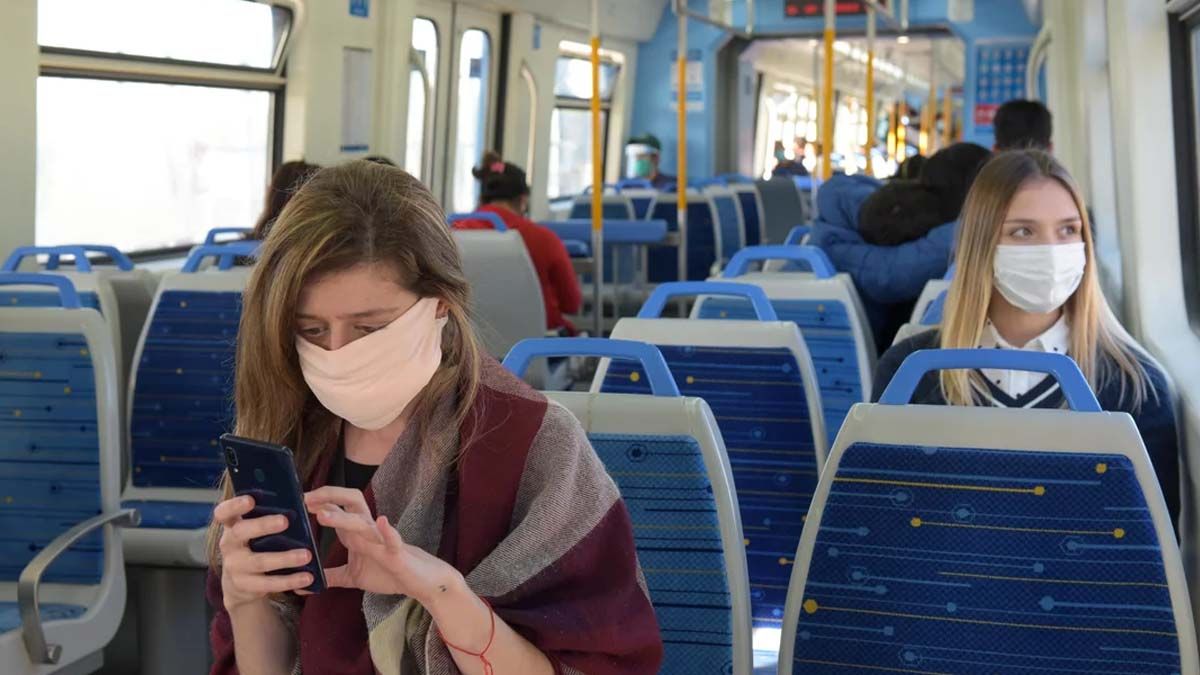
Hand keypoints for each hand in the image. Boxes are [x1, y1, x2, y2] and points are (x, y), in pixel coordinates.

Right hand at [213, 495, 314, 611]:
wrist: (239, 584)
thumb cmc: (254, 546)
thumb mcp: (254, 530)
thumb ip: (267, 516)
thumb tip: (301, 501)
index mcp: (232, 525)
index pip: (224, 512)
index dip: (234, 505)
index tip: (250, 500)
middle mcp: (229, 545)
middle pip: (241, 532)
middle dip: (262, 525)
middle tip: (285, 521)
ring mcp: (235, 566)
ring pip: (259, 561)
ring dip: (285, 558)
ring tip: (306, 555)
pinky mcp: (245, 586)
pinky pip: (269, 583)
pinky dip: (290, 580)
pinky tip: (308, 577)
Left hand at [304, 487, 460, 603]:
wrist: (420, 582)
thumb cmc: (388, 573)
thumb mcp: (352, 577)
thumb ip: (330, 576)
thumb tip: (302, 585)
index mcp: (356, 533)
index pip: (335, 509)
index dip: (315, 502)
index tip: (293, 500)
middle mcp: (367, 531)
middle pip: (350, 501)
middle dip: (329, 496)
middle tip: (305, 500)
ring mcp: (382, 540)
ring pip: (362, 522)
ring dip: (342, 518)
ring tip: (322, 516)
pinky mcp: (397, 553)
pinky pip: (393, 539)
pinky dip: (387, 531)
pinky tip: (381, 522)